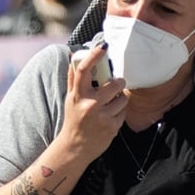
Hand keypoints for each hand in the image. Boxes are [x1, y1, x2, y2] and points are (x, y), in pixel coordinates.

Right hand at [59, 43, 126, 163]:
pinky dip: (120, 112)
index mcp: (77, 95)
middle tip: (117, 83)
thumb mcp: (70, 99)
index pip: (84, 70)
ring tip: (112, 103)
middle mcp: (89, 105)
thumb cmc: (73, 120)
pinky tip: (111, 116)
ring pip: (123, 98)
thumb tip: (73, 55)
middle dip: (119, 82)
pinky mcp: (112, 127)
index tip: (103, 46)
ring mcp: (102, 117)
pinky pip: (124, 112)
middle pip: (114, 84)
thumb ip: (73, 78)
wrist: (75, 148)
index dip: (94, 55)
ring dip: (121, 98)